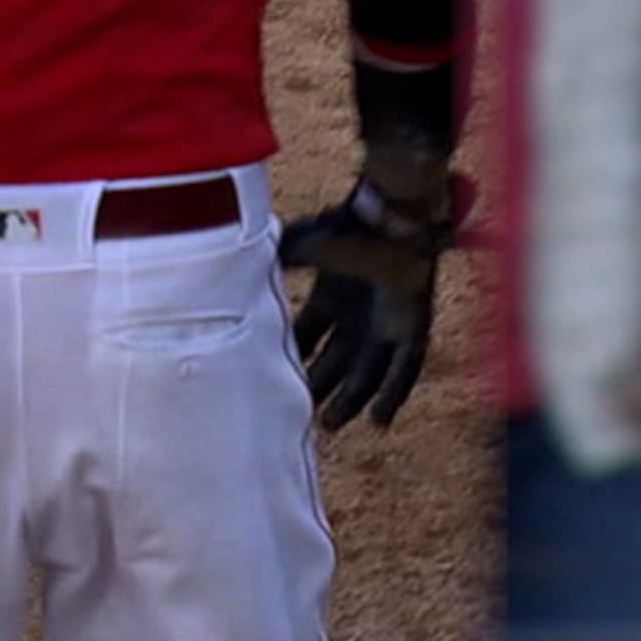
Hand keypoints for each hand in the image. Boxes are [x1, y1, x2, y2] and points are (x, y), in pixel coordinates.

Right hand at [279, 154, 473, 429]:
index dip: (293, 359)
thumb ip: (271, 263)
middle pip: (335, 362)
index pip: (307, 337)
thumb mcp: (301, 247)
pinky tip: (378, 420)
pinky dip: (392, 394)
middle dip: (317, 387)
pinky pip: (404, 368)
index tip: (272, 379)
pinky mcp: (414, 326)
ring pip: (367, 371)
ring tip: (329, 424)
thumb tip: (226, 270)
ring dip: (350, 399)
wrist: (392, 216)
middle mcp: (358, 314)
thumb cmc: (347, 228)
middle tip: (299, 415)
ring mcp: (387, 322)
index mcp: (331, 296)